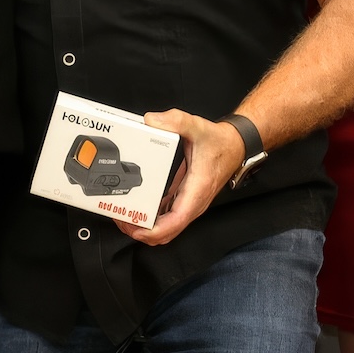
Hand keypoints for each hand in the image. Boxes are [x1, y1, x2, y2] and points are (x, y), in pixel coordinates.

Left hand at [126, 109, 245, 247]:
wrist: (233, 146)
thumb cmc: (219, 143)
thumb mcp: (197, 126)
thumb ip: (176, 120)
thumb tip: (152, 122)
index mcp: (196, 190)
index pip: (176, 221)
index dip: (154, 230)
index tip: (135, 228)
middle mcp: (193, 202)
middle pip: (167, 232)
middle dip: (141, 231)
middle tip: (120, 218)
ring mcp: (188, 203)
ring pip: (167, 228)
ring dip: (145, 227)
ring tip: (123, 214)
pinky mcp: (184, 199)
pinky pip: (167, 217)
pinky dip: (151, 218)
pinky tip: (137, 206)